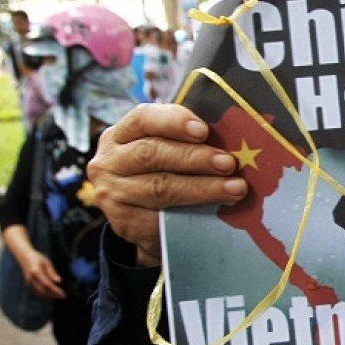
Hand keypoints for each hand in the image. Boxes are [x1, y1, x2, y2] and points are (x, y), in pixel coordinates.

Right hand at [21, 249, 65, 299]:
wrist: (24, 256)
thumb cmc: (37, 258)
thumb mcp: (47, 263)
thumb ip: (52, 273)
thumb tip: (59, 281)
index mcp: (36, 272)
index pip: (47, 284)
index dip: (55, 290)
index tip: (63, 294)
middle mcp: (30, 279)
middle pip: (43, 291)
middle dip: (53, 295)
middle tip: (63, 296)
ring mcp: (28, 282)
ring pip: (39, 293)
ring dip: (49, 296)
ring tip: (59, 296)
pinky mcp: (28, 284)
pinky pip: (36, 292)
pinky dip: (44, 295)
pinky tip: (52, 295)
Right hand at [87, 104, 247, 265]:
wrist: (148, 226)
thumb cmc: (165, 176)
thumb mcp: (167, 153)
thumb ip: (188, 142)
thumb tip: (233, 139)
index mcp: (120, 135)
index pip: (143, 118)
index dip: (174, 121)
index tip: (203, 130)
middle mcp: (109, 162)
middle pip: (152, 154)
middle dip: (195, 158)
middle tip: (229, 163)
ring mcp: (113, 194)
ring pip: (160, 187)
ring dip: (202, 187)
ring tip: (235, 188)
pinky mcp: (124, 224)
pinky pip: (160, 218)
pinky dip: (192, 213)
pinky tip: (216, 212)